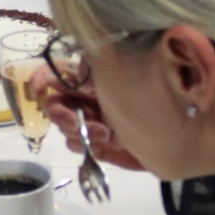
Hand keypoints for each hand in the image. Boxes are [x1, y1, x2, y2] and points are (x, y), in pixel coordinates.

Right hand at [28, 67, 146, 172]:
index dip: (40, 78)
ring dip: (80, 132)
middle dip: (61, 115)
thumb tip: (77, 68)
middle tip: (77, 123)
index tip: (39, 90)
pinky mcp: (96, 145)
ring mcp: (90, 123)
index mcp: (89, 78)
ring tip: (106, 133)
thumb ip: (97, 67)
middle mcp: (84, 99)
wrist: (175, 133)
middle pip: (53, 104)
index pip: (54, 73)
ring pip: (64, 128)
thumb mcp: (122, 76)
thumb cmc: (151, 98)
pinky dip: (86, 146)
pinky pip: (76, 146)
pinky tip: (106, 144)